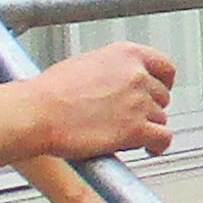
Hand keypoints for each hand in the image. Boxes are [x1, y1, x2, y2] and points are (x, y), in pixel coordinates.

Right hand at [34, 43, 176, 161]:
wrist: (38, 112)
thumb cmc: (50, 92)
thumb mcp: (85, 65)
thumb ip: (110, 71)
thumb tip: (115, 83)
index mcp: (125, 54)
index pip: (164, 66)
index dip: (164, 82)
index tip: (161, 89)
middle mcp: (136, 75)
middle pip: (161, 95)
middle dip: (150, 108)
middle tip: (134, 117)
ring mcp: (138, 102)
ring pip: (161, 118)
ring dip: (148, 127)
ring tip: (130, 134)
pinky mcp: (135, 129)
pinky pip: (163, 138)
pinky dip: (158, 145)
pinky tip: (149, 148)